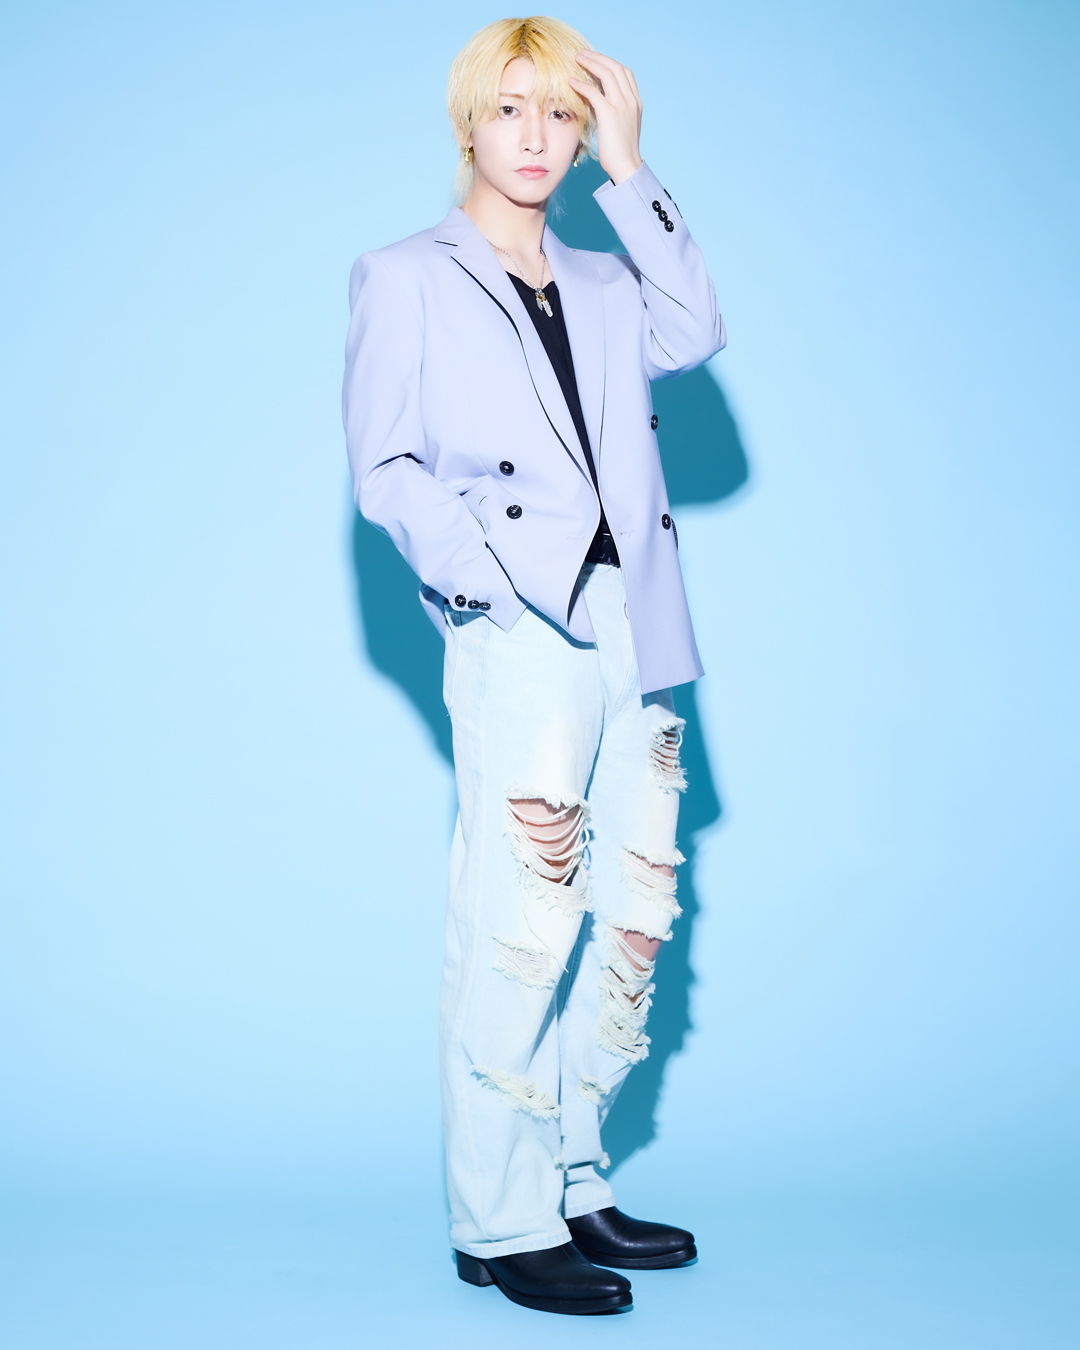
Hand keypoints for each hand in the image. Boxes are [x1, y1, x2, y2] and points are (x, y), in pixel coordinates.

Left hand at [570, 51, 642, 185]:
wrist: (626, 166)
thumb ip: (613, 108)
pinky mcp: (609, 114)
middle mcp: (631, 100)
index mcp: (636, 102)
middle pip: (615, 68)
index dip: (609, 62)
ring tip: (577, 60)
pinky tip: (572, 83)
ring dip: (590, 64)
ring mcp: (621, 106)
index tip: (596, 59)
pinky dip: (582, 85)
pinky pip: (594, 93)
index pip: (625, 72)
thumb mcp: (621, 124)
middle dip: (598, 57)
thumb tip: (596, 99)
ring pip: (606, 74)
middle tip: (582, 54)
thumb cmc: (620, 150)